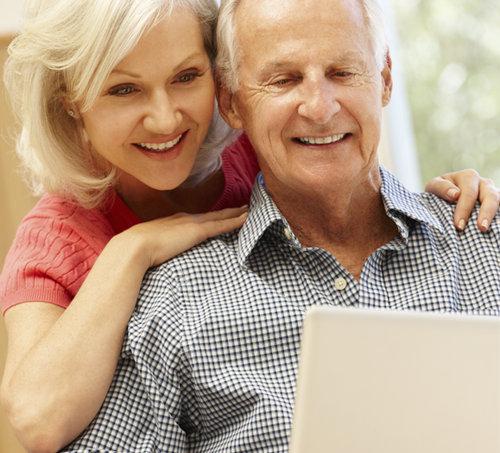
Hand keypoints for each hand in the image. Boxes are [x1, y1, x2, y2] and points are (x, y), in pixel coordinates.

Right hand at [122, 205, 248, 268]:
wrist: (134, 247)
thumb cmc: (137, 252)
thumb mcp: (150, 248)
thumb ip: (159, 250)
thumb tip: (158, 259)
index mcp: (174, 222)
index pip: (198, 218)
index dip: (210, 216)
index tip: (220, 214)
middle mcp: (185, 218)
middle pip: (212, 214)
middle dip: (227, 211)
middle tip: (243, 207)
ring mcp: (192, 223)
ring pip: (220, 217)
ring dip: (235, 214)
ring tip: (248, 210)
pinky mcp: (197, 231)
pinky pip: (222, 225)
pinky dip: (235, 221)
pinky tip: (246, 219)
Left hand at [425, 170, 499, 231]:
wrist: (443, 196)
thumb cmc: (439, 192)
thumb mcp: (434, 186)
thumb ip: (441, 188)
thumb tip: (455, 194)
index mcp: (468, 177)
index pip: (469, 193)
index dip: (464, 209)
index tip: (459, 225)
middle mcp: (483, 183)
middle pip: (490, 196)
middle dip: (485, 212)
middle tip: (480, 228)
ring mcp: (492, 192)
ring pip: (498, 199)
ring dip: (493, 213)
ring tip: (486, 228)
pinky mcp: (496, 202)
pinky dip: (499, 213)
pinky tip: (496, 225)